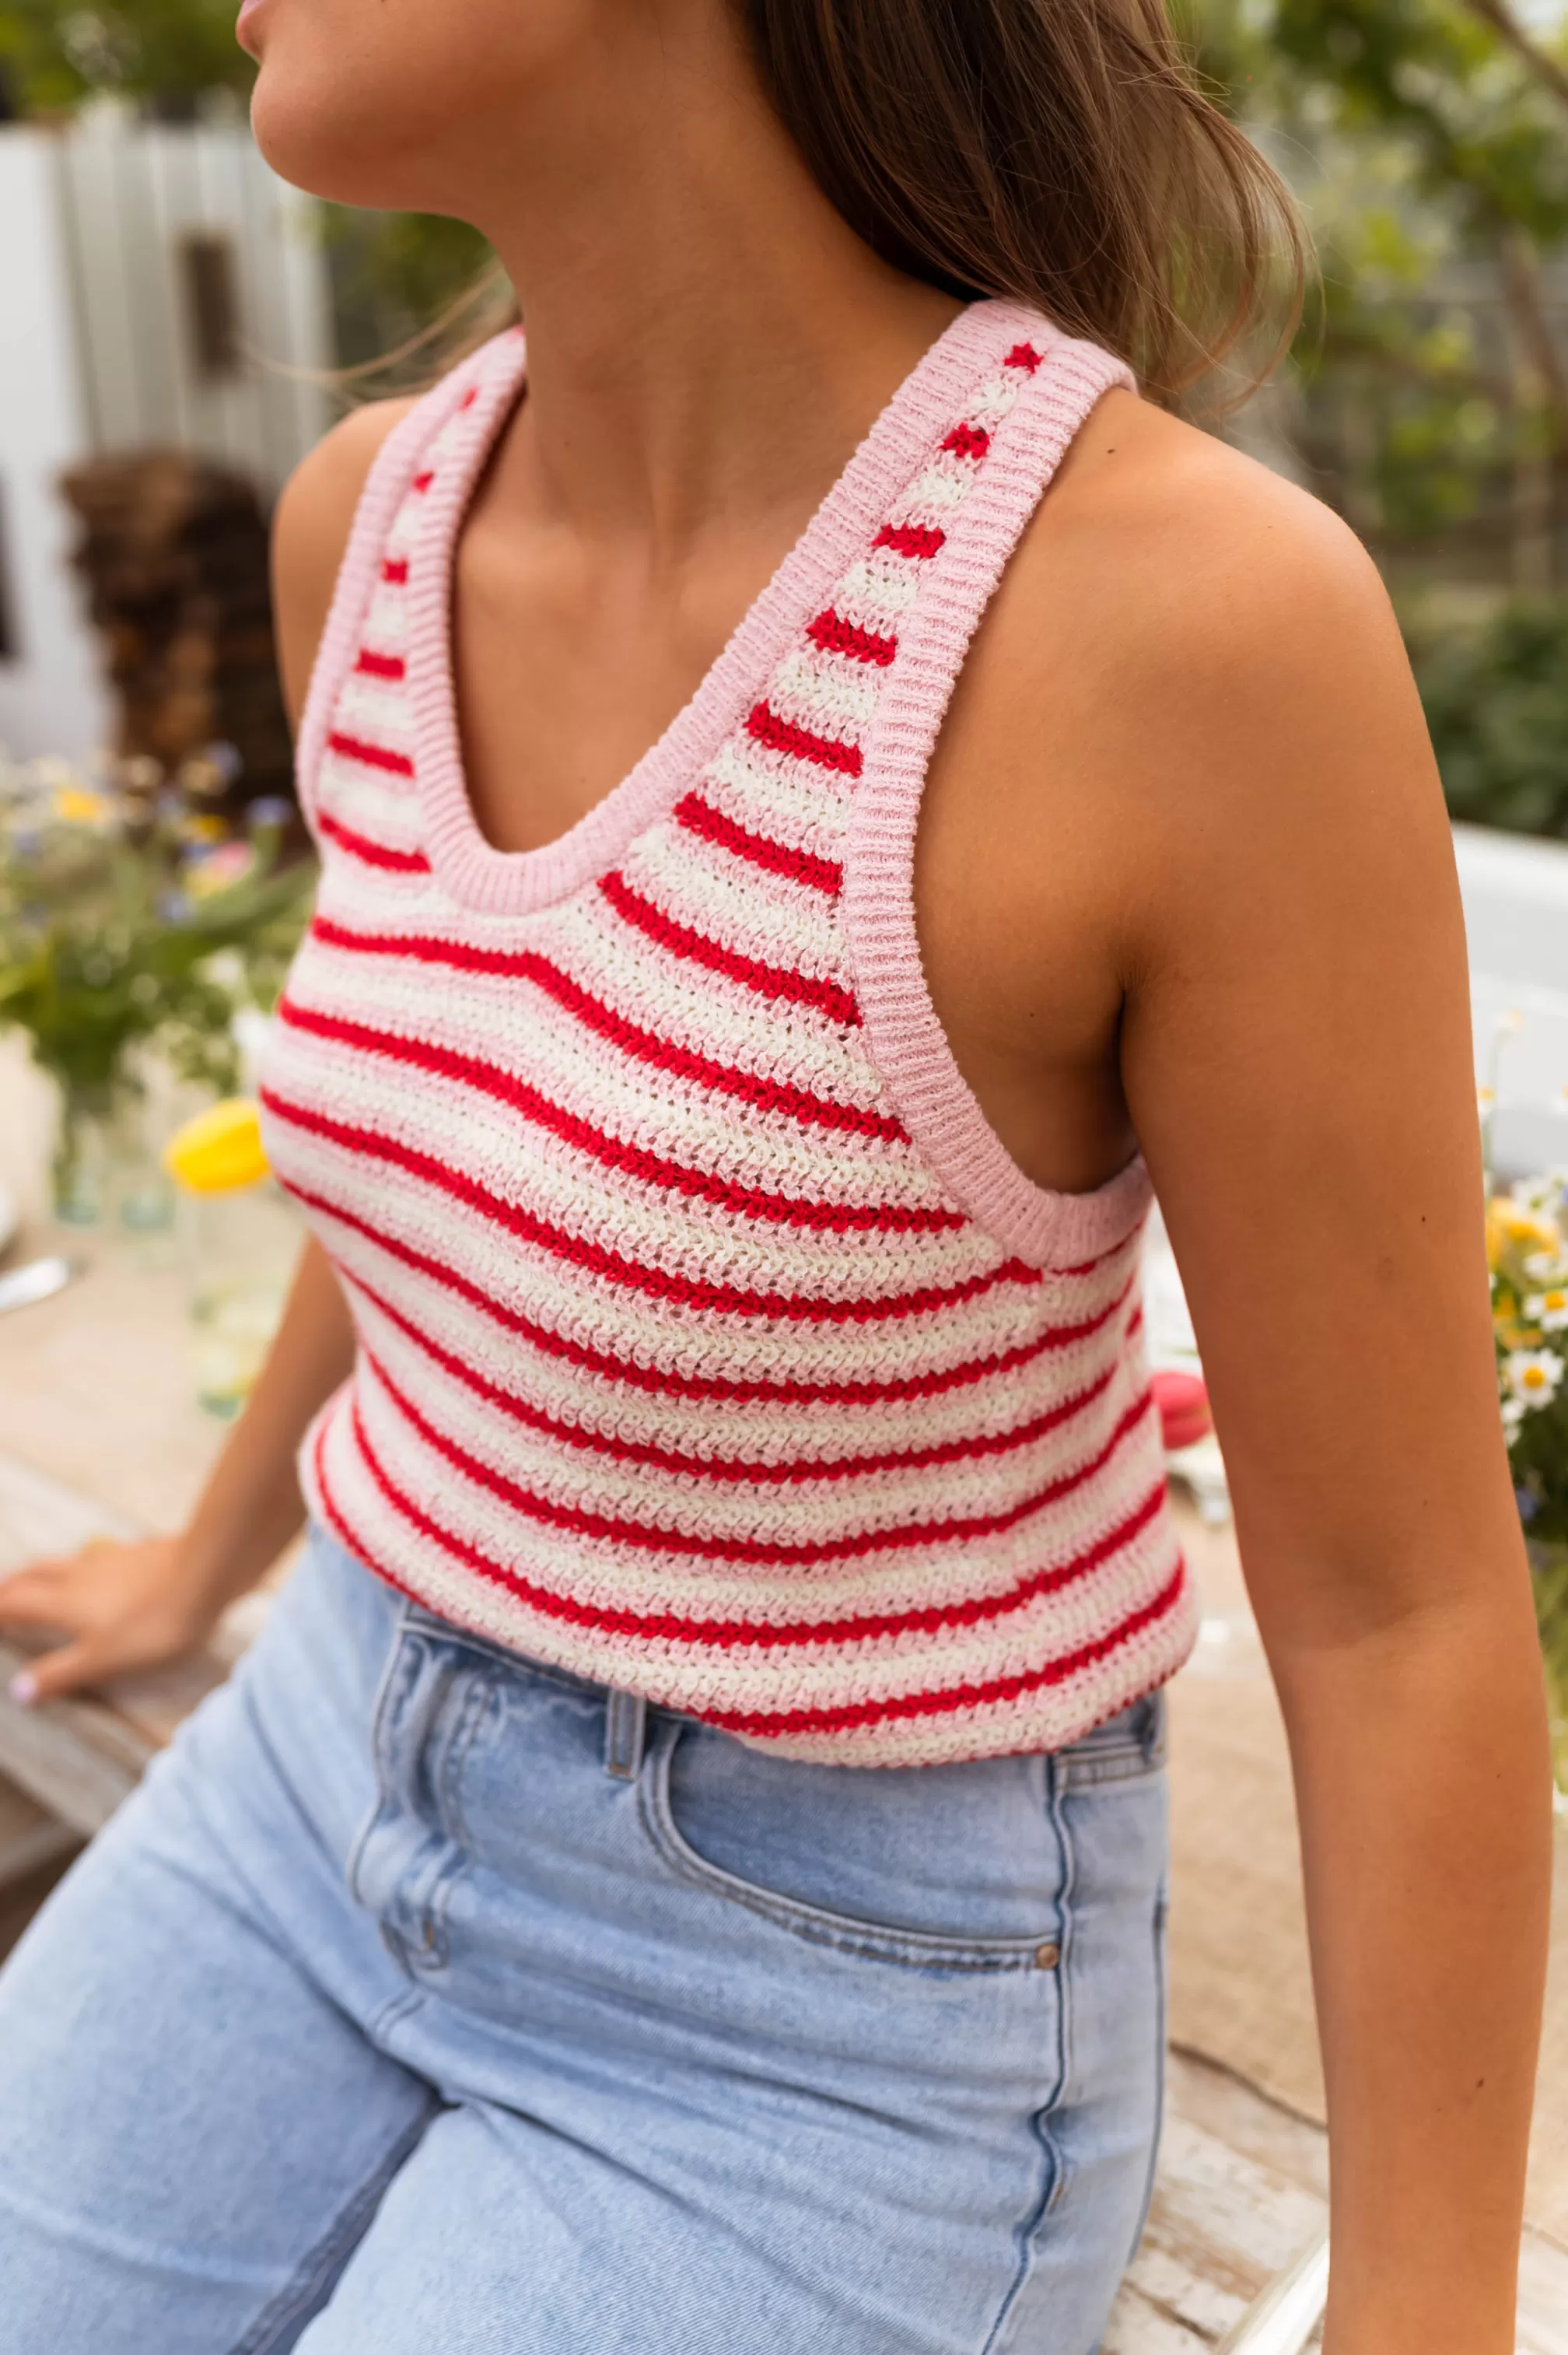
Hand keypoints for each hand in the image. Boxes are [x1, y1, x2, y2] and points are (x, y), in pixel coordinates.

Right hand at [0, 1536, 220, 1704]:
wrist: (207, 1571)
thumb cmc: (154, 1623)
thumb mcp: (104, 1659)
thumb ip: (62, 1673)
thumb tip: (18, 1689)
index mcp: (64, 1602)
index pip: (16, 1604)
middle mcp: (80, 1574)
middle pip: (33, 1574)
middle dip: (11, 1584)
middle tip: (0, 1591)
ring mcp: (111, 1559)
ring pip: (63, 1562)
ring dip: (41, 1570)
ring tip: (37, 1577)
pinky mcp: (140, 1553)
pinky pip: (97, 1558)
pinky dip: (81, 1564)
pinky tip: (97, 1568)